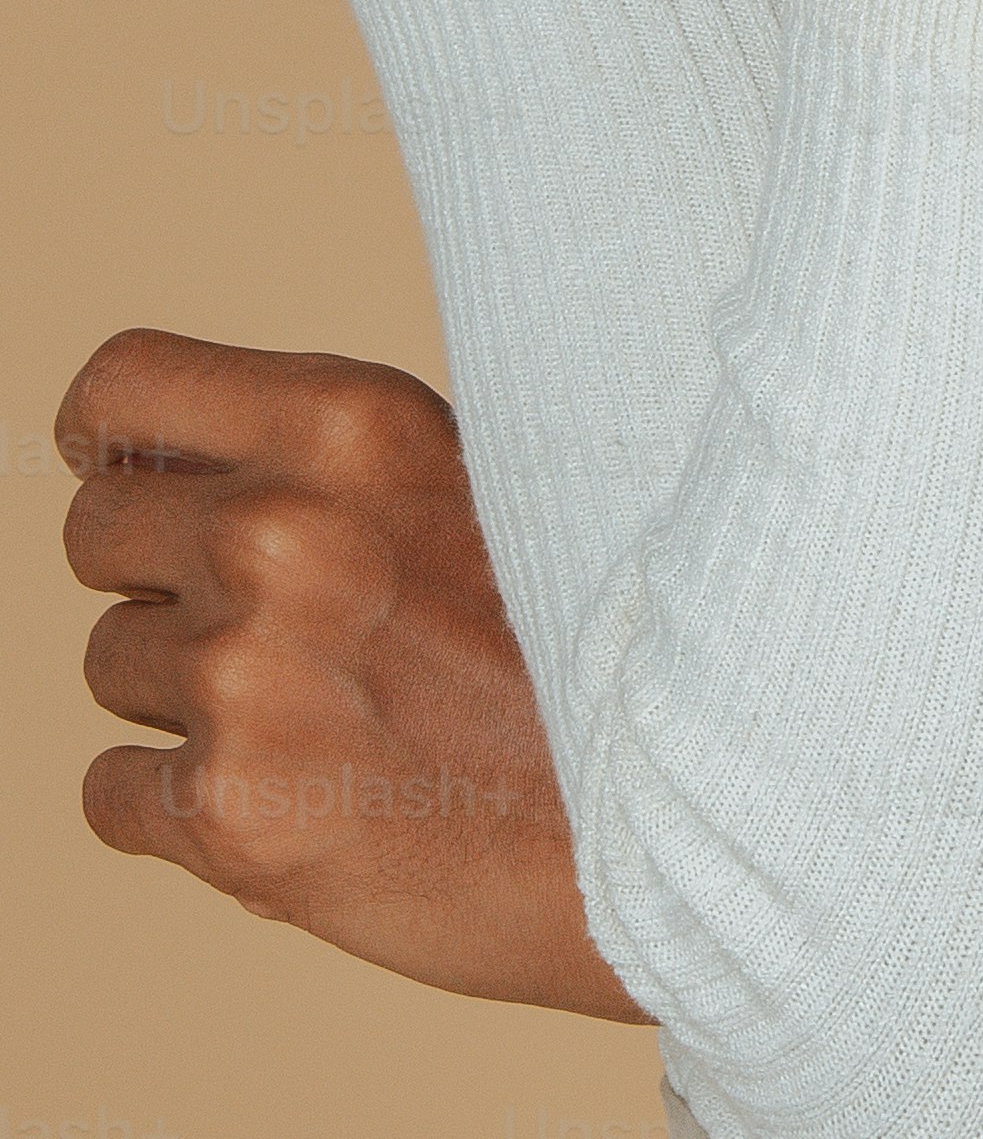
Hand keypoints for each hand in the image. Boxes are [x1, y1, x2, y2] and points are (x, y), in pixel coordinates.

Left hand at [57, 327, 639, 1021]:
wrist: (665, 817)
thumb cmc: (568, 642)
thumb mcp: (461, 479)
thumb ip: (319, 463)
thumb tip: (167, 470)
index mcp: (344, 422)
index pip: (116, 388)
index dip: (118, 443)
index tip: (147, 482)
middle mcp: (278, 530)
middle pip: (94, 532)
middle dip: (161, 575)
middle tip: (276, 621)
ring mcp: (244, 674)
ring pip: (112, 663)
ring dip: (187, 695)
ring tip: (325, 713)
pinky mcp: (226, 811)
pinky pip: (113, 790)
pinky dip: (183, 802)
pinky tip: (300, 793)